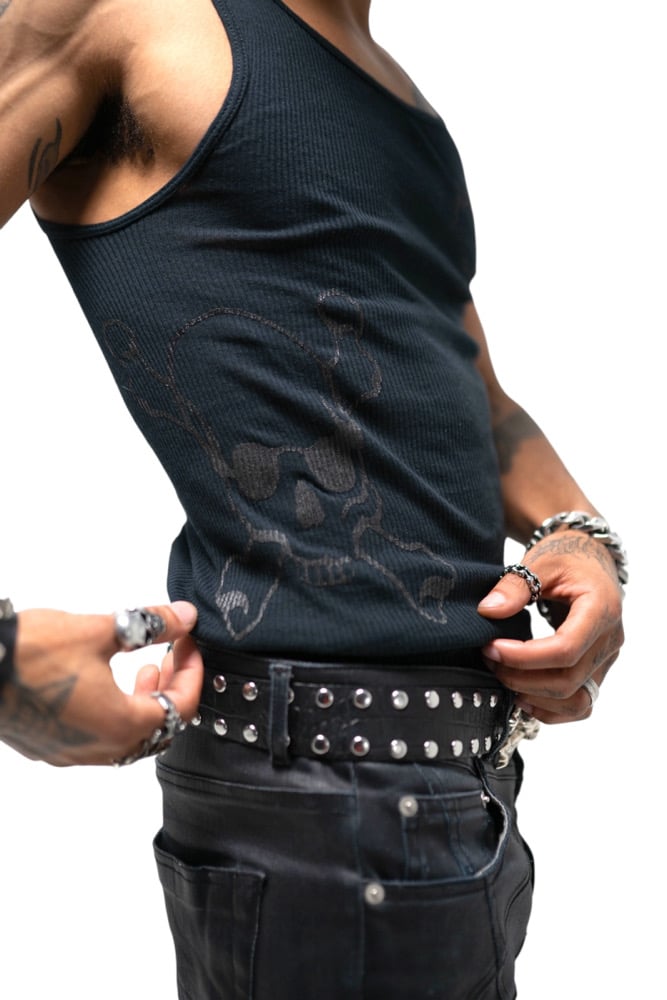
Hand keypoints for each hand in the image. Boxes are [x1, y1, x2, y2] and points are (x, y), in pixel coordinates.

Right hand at [0, 602, 202, 764]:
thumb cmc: (31, 652)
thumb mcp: (102, 630)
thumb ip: (151, 624)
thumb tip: (185, 616)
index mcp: (120, 725)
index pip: (180, 708)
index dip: (192, 673)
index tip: (188, 644)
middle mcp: (98, 749)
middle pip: (158, 730)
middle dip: (171, 690)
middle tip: (172, 656)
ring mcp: (70, 753)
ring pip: (127, 739)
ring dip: (142, 703)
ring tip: (141, 667)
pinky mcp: (47, 747)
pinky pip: (96, 739)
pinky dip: (113, 713)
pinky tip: (101, 681)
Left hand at [477, 531, 623, 723]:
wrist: (589, 557)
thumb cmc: (567, 557)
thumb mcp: (540, 562)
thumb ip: (515, 586)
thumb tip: (488, 612)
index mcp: (601, 609)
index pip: (566, 649)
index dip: (525, 657)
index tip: (491, 648)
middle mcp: (610, 639)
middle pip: (569, 679)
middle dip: (522, 677)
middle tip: (488, 659)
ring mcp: (606, 658)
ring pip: (578, 700)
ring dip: (535, 697)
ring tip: (502, 677)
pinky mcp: (597, 669)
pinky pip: (581, 703)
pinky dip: (552, 708)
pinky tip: (522, 696)